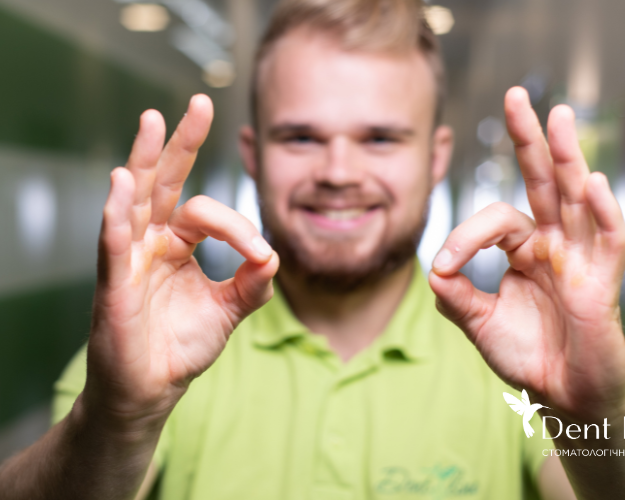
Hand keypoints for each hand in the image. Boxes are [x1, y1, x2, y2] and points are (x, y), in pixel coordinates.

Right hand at [84, 95, 278, 425]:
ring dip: (145, 160)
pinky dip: (117, 213)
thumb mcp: (229, 310)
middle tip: (200, 104)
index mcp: (178, 244)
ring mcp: (130, 258)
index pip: (207, 213)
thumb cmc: (183, 345)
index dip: (239, 228)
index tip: (262, 258)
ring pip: (135, 200)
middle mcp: (152, 242)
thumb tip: (274, 253)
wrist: (154, 388)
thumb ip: (253, 283)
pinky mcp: (114, 283)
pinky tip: (122, 182)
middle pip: (165, 183)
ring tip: (153, 122)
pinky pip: (114, 243)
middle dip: (182, 144)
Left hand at [429, 87, 624, 420]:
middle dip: (529, 140)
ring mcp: (580, 257)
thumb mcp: (477, 322)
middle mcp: (553, 243)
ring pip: (576, 196)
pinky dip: (601, 211)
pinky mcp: (602, 280)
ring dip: (567, 156)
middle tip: (516, 96)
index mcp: (524, 249)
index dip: (465, 234)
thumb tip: (434, 266)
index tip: (446, 267)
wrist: (561, 395)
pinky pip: (608, 239)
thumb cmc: (526, 354)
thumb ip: (454, 294)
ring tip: (558, 116)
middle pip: (542, 181)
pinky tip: (588, 181)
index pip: (496, 218)